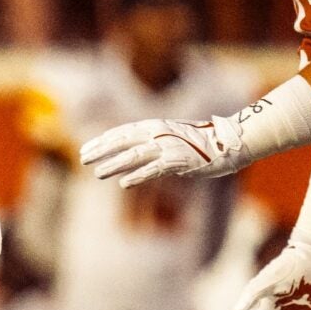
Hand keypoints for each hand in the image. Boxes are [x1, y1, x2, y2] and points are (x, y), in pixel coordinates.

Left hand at [79, 116, 243, 188]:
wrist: (229, 143)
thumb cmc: (198, 144)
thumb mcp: (170, 139)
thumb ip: (150, 145)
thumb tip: (129, 157)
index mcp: (155, 126)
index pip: (122, 132)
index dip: (102, 141)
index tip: (84, 149)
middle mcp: (159, 133)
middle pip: (123, 140)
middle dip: (101, 150)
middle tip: (82, 159)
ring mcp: (169, 146)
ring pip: (135, 155)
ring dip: (114, 164)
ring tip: (97, 173)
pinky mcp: (179, 161)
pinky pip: (155, 169)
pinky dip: (139, 175)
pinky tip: (124, 183)